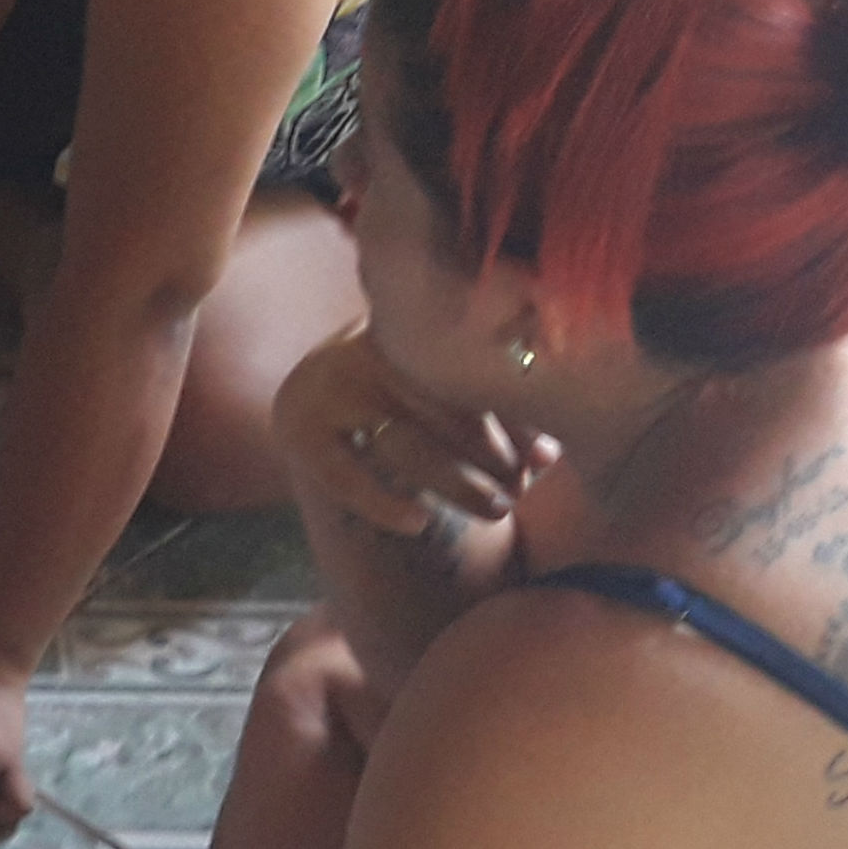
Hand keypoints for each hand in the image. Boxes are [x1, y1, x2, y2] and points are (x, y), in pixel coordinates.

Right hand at [275, 326, 554, 539]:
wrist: (307, 389)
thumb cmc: (397, 387)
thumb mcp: (436, 380)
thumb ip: (488, 408)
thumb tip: (549, 457)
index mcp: (408, 327)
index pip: (469, 376)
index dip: (513, 418)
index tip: (545, 457)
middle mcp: (366, 349)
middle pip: (444, 409)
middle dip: (493, 456)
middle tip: (521, 490)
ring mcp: (329, 389)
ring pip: (406, 444)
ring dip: (459, 483)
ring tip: (497, 509)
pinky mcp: (298, 431)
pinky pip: (345, 477)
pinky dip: (382, 502)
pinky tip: (417, 521)